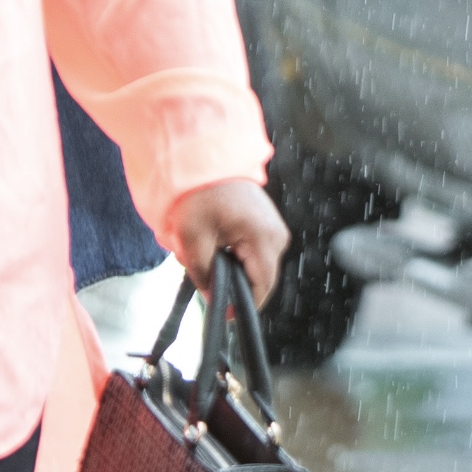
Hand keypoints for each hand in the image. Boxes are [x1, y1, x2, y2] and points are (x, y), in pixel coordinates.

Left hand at [169, 179, 290, 308]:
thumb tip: (214, 301)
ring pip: (256, 266)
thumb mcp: (193, 238)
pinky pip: (254, 251)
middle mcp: (278, 236)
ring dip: (231, 267)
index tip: (220, 313)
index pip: (261, 289)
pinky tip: (214, 240)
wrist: (205, 157)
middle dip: (232, 282)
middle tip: (201, 270)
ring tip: (205, 250)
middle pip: (259, 279)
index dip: (241, 307)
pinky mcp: (267, 223)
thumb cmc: (199, 194)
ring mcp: (275, 228)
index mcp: (264, 239)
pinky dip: (235, 254)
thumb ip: (204, 275)